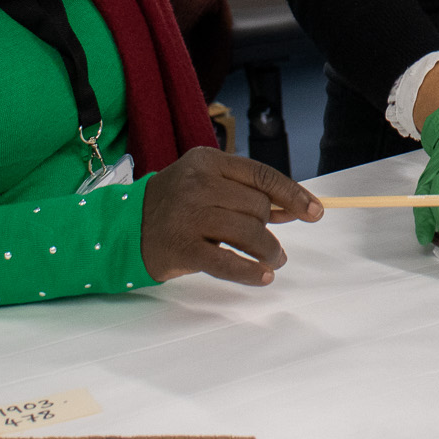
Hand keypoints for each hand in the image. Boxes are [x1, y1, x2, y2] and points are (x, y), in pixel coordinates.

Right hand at [140, 147, 322, 284]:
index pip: (261, 174)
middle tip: (273, 243)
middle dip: (272, 226)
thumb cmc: (175, 205)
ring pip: (248, 232)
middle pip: (257, 205)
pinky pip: (226, 262)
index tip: (315, 211)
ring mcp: (188, 216)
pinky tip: (264, 276)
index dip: (293, 194)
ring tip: (274, 260)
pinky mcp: (181, 248)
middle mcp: (198, 184)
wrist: (122, 228)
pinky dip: (251, 271)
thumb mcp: (207, 184)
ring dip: (269, 250)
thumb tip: (294, 207)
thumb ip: (246, 192)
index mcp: (208, 161)